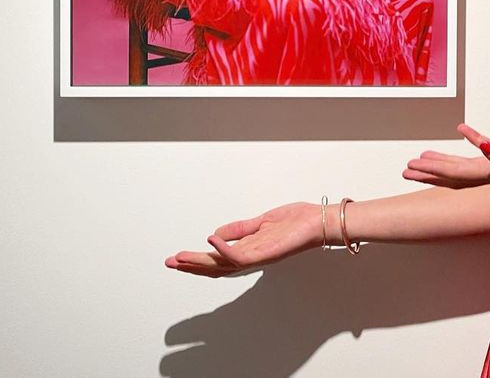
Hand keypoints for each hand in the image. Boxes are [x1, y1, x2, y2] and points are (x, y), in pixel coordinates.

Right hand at [165, 201, 321, 277]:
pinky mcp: (267, 252)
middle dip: (191, 266)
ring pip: (223, 265)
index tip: (176, 259)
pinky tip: (211, 239)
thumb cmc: (297, 222)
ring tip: (180, 257)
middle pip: (216, 267)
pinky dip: (225, 248)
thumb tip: (215, 235)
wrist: (319, 222)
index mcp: (249, 250)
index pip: (218, 260)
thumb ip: (240, 229)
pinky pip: (241, 254)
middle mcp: (251, 257)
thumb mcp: (261, 222)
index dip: (197, 261)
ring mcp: (258, 257)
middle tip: (170, 263)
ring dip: (201, 261)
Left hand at [403, 124, 489, 190]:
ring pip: (465, 164)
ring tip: (422, 159)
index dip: (435, 171)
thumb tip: (483, 150)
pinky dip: (471, 139)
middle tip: (406, 169)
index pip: (457, 174)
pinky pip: (484, 146)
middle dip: (430, 171)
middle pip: (454, 173)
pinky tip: (462, 131)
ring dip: (443, 162)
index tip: (414, 167)